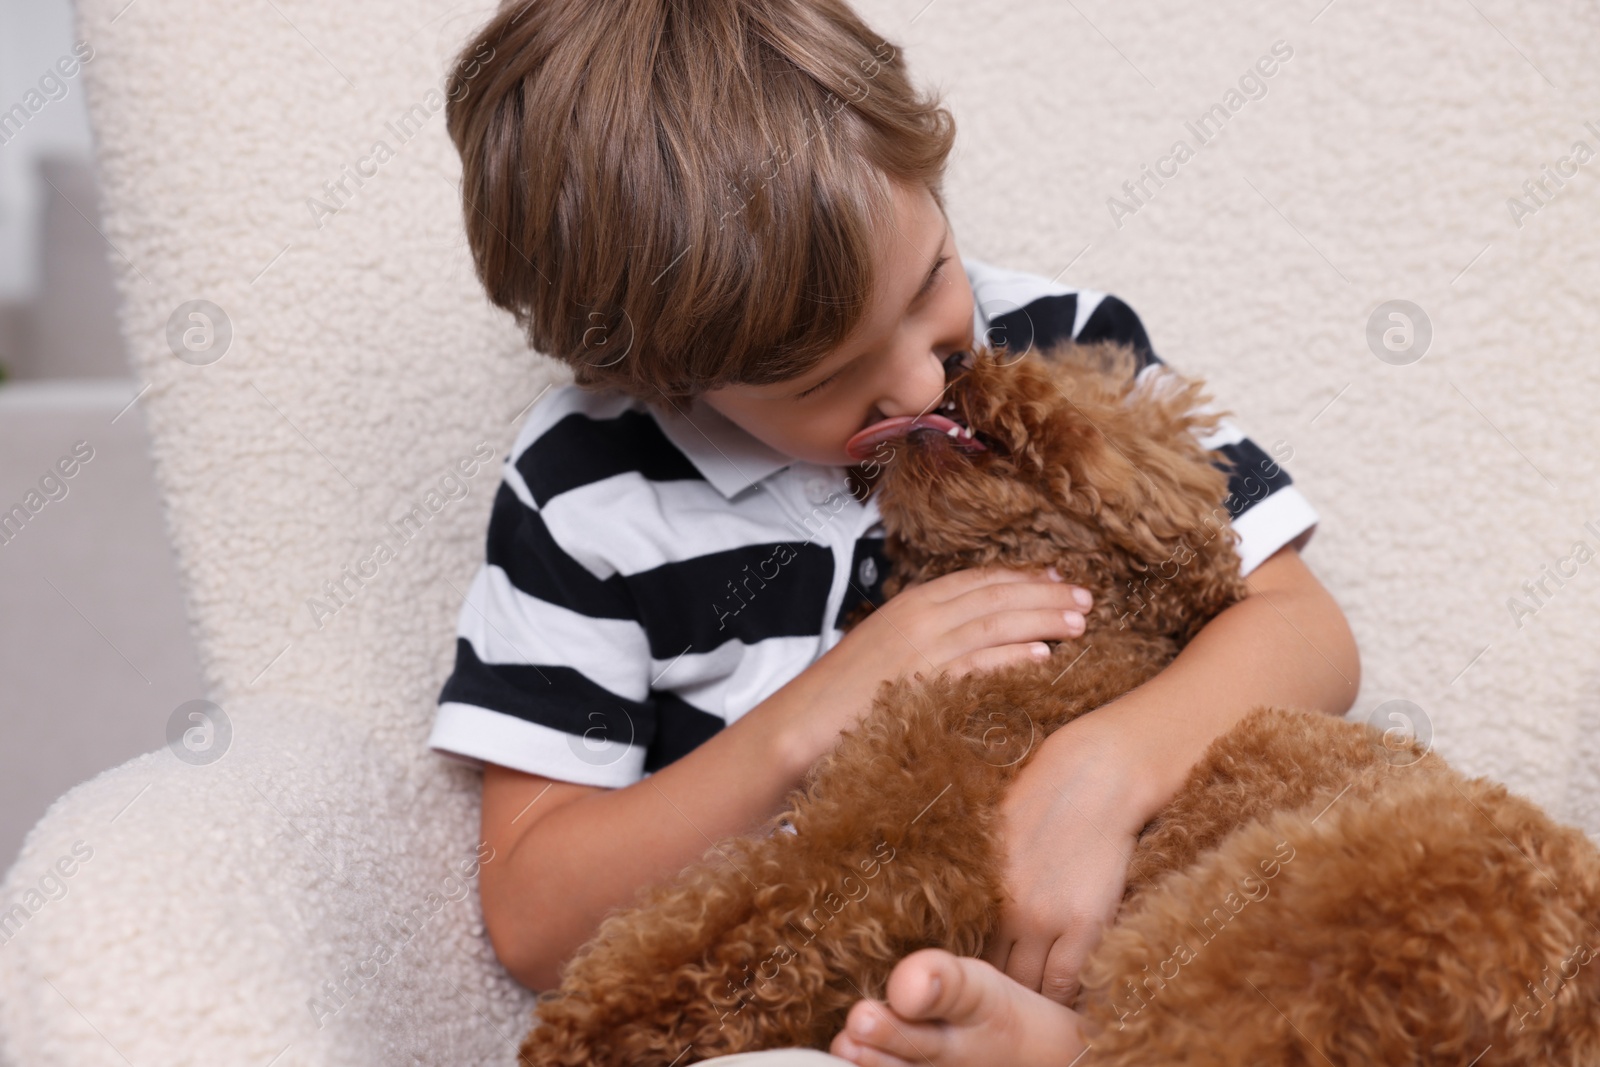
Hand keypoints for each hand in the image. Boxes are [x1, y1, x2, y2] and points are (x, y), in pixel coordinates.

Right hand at [779, 565, 1093, 767]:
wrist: (798, 725)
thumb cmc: (842, 695)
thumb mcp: (885, 649)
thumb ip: (926, 637)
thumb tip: (968, 637)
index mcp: (911, 604)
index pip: (979, 581)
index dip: (1024, 578)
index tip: (1059, 579)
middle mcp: (919, 618)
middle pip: (996, 596)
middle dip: (1046, 594)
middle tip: (1086, 597)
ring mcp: (920, 650)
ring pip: (995, 624)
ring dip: (1042, 619)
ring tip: (1080, 622)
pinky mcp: (921, 683)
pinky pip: (977, 664)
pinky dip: (1012, 657)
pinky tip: (1043, 656)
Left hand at [981, 717, 1147, 1005]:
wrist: (1094, 779)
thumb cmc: (1044, 799)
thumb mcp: (995, 834)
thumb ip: (982, 876)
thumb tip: (955, 897)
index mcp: (982, 890)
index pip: (966, 955)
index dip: (973, 976)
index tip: (979, 989)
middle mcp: (1006, 911)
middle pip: (994, 978)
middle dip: (999, 998)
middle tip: (1006, 1010)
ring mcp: (1045, 920)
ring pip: (1029, 988)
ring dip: (1031, 1006)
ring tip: (1034, 1017)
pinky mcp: (1083, 924)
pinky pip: (1066, 982)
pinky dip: (1063, 1000)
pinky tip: (1064, 1007)